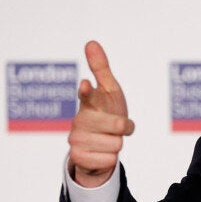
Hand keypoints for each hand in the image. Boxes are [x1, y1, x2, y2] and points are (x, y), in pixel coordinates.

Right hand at [67, 41, 134, 187]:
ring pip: (116, 144)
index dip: (88, 91)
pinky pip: (109, 159)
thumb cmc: (105, 111)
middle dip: (123, 127)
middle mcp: (79, 120)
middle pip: (118, 125)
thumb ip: (101, 68)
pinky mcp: (78, 157)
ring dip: (116, 144)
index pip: (88, 95)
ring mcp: (76, 139)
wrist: (96, 144)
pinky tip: (100, 153)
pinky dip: (110, 158)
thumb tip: (91, 42)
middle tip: (116, 126)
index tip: (86, 84)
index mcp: (88, 102)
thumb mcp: (108, 91)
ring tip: (106, 139)